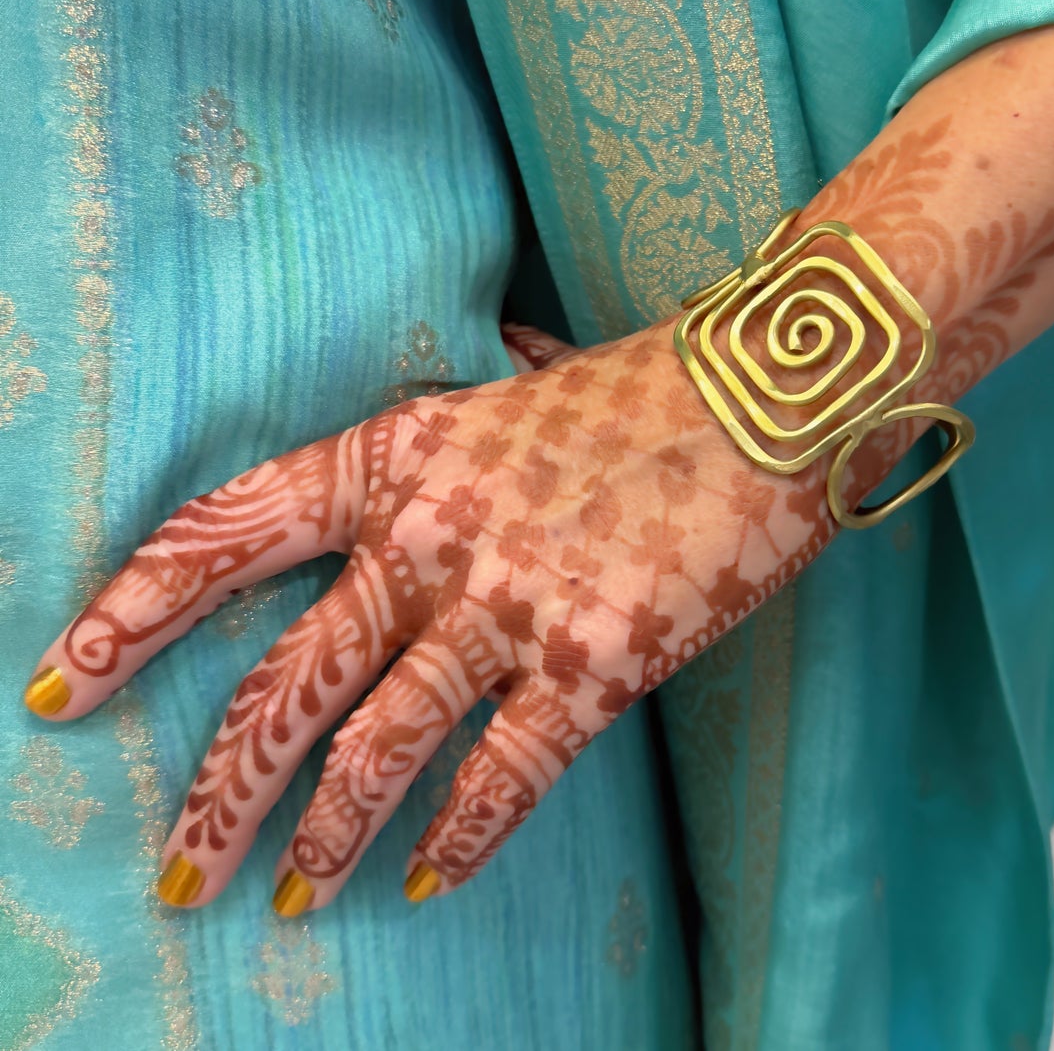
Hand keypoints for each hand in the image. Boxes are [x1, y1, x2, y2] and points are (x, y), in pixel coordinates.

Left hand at [23, 321, 835, 909]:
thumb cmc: (649, 385)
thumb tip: (476, 362)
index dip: (132, 611)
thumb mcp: (521, 384)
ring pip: (376, 750)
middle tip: (179, 874)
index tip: (65, 686)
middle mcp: (430, 534)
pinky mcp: (595, 664)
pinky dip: (460, 838)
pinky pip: (504, 776)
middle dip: (219, 794)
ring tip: (293, 905)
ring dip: (322, 841)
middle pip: (287, 682)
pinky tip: (428, 877)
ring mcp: (508, 602)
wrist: (770, 393)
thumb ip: (463, 413)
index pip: (229, 531)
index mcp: (398, 454)